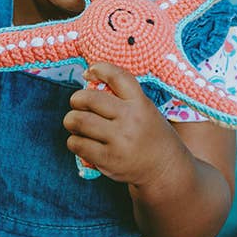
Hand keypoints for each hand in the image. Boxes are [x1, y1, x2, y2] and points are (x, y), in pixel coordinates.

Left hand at [63, 62, 180, 187]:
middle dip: (76, 100)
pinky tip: (81, 142)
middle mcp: (130, 120)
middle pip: (88, 98)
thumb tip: (88, 78)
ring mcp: (119, 141)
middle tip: (77, 105)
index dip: (99, 69)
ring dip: (71, 120)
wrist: (164, 168)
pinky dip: (73, 141)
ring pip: (78, 121)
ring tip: (75, 124)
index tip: (90, 71)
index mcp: (140, 103)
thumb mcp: (146, 110)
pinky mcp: (108, 160)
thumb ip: (123, 97)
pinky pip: (77, 144)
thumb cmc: (150, 134)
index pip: (117, 77)